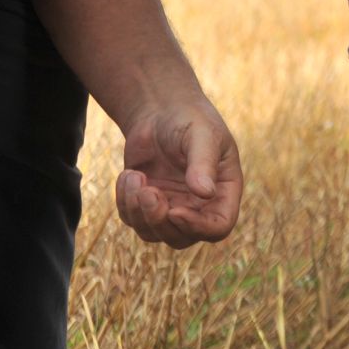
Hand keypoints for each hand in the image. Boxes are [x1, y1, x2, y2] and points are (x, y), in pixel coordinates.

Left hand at [117, 100, 244, 248]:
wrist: (160, 110)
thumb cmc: (189, 119)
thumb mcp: (202, 135)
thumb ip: (203, 163)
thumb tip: (204, 193)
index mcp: (223, 191)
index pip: (218, 226)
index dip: (198, 227)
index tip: (174, 210)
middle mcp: (200, 205)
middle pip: (182, 238)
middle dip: (159, 219)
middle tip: (148, 191)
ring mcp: (172, 206)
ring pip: (153, 233)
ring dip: (137, 210)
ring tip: (134, 176)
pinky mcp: (146, 203)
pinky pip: (132, 218)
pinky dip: (125, 200)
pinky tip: (129, 174)